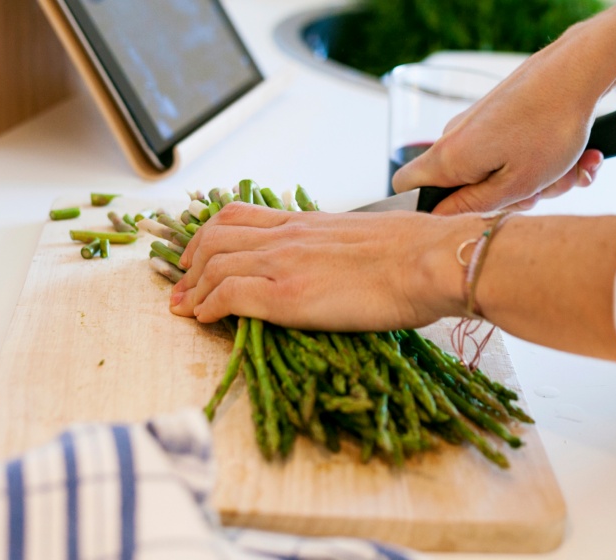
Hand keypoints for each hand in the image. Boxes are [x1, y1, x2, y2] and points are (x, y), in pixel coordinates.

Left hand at [169, 203, 480, 330]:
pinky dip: (207, 307)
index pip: (239, 215)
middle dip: (190, 263)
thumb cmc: (419, 256)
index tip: (198, 258)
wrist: (433, 261)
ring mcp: (285, 263)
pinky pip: (228, 295)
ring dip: (192, 288)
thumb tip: (342, 269)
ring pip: (214, 264)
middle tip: (181, 287)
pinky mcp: (288, 296)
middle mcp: (289, 236)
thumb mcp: (369, 241)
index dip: (207, 235)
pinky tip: (203, 319)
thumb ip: (342, 250)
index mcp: (308, 221)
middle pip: (215, 236)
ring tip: (185, 308)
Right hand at [391, 44, 608, 214]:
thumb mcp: (516, 184)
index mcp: (448, 157)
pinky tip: (583, 159)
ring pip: (500, 173)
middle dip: (508, 199)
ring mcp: (478, 127)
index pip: (406, 187)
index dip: (424, 210)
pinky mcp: (500, 119)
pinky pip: (517, 153)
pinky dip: (549, 161)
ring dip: (540, 180)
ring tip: (570, 170)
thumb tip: (442, 216)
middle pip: (465, 189)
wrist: (577, 72)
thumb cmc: (548, 127)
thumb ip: (473, 206)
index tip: (464, 218)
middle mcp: (456, 138)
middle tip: (539, 193)